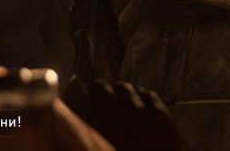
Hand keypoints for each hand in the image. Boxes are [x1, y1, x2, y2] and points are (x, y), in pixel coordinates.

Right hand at [65, 78, 181, 150]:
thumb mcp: (91, 147)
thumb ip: (79, 131)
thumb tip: (69, 118)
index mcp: (92, 123)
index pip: (78, 89)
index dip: (75, 88)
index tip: (75, 88)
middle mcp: (114, 114)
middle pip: (100, 86)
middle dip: (95, 87)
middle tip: (94, 92)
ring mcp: (139, 114)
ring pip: (123, 87)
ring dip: (116, 90)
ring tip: (115, 96)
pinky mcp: (160, 117)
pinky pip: (147, 94)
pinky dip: (139, 94)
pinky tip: (136, 100)